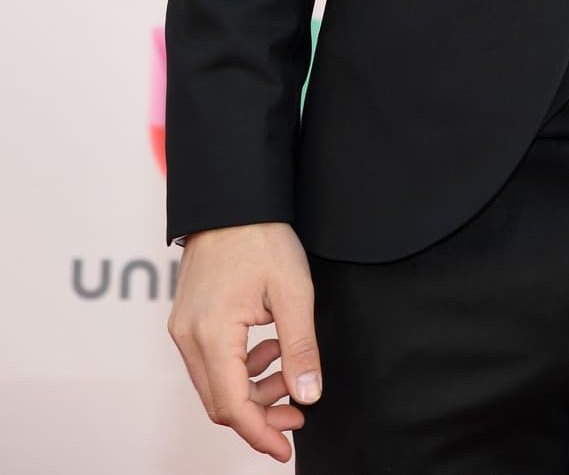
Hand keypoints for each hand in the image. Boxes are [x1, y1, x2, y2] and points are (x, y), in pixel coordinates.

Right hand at [167, 221, 323, 462]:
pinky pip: (210, 361)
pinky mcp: (187, 320)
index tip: (287, 447)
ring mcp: (183, 328)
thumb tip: (307, 396)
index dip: (261, 433)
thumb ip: (300, 347)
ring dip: (252, 389)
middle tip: (298, 412)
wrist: (232, 199)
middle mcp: (188, 336)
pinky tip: (269, 349)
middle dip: (260, 414)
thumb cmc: (262, 236)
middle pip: (219, 402)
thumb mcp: (293, 291)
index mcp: (211, 333)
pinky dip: (240, 367)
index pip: (232, 405)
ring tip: (288, 371)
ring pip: (214, 384)